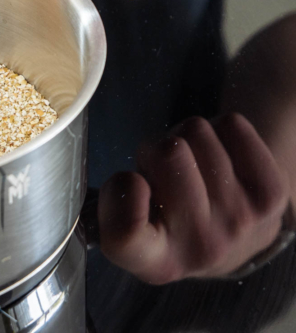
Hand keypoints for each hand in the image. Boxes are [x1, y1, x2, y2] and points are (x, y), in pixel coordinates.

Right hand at [98, 114, 289, 283]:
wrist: (232, 239)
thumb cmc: (166, 222)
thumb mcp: (126, 228)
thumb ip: (116, 206)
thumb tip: (130, 183)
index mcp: (154, 262)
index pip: (125, 231)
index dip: (122, 191)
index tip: (133, 184)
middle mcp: (202, 247)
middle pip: (167, 152)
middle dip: (155, 149)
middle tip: (163, 174)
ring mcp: (242, 219)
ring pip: (195, 132)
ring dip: (186, 141)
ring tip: (191, 168)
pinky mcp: (272, 193)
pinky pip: (231, 126)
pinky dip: (220, 132)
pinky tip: (219, 160)